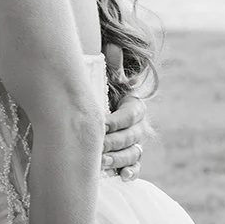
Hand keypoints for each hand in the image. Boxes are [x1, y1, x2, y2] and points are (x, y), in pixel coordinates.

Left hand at [101, 46, 148, 180]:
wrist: (87, 113)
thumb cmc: (97, 97)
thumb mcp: (103, 81)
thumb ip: (111, 68)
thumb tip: (113, 46)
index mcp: (133, 106)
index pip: (132, 114)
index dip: (118, 120)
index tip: (102, 124)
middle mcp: (137, 126)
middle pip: (132, 136)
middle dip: (115, 142)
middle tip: (99, 147)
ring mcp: (134, 144)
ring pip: (133, 153)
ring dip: (119, 158)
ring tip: (102, 162)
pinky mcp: (128, 160)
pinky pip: (135, 168)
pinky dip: (130, 173)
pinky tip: (122, 177)